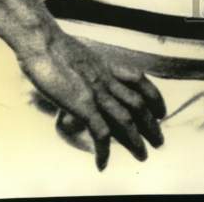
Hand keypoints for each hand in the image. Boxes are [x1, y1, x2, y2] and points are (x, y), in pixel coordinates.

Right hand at [16, 28, 165, 170]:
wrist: (42, 40)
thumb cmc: (51, 44)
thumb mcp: (75, 54)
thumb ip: (84, 68)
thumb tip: (80, 79)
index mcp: (106, 65)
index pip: (139, 80)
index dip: (154, 96)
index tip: (161, 111)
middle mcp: (106, 79)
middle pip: (138, 103)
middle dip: (151, 124)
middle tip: (159, 141)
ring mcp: (96, 91)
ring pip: (126, 120)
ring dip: (135, 140)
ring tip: (142, 156)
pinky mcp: (82, 104)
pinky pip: (100, 131)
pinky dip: (104, 150)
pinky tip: (102, 164)